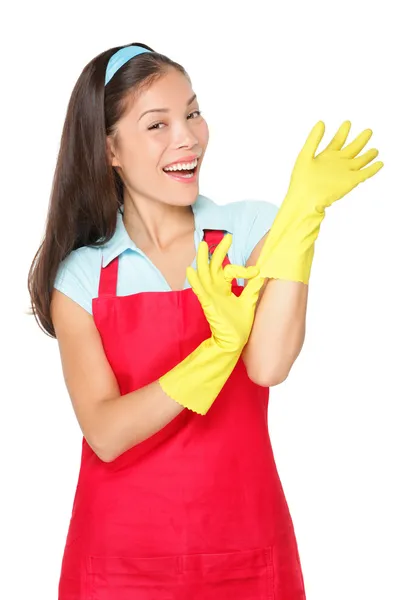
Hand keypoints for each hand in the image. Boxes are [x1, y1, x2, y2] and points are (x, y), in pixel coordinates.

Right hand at [186, 234, 263, 352]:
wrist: (234, 342)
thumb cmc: (239, 324)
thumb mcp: (248, 301)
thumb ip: (253, 288)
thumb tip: (262, 274)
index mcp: (224, 288)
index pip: (230, 270)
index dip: (243, 269)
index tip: (256, 270)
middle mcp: (216, 290)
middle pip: (214, 266)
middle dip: (219, 251)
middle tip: (227, 237)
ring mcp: (210, 296)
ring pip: (204, 274)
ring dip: (202, 260)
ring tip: (202, 245)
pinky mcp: (208, 305)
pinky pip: (199, 291)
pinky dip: (194, 282)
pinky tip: (190, 271)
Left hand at [287, 120, 383, 212]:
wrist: (304, 200)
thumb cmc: (301, 181)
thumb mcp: (305, 155)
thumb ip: (314, 139)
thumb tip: (322, 122)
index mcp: (326, 156)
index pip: (337, 141)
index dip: (343, 132)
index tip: (348, 123)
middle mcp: (337, 163)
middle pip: (352, 149)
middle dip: (360, 140)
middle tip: (368, 130)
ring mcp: (345, 172)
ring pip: (360, 161)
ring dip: (368, 155)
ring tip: (375, 149)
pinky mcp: (351, 181)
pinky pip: (365, 173)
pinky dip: (373, 168)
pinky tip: (380, 163)